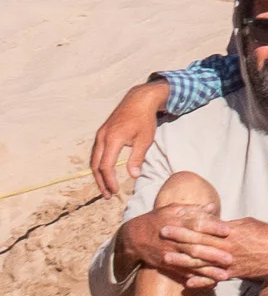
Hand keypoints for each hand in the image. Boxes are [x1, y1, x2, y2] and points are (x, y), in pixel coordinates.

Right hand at [92, 84, 168, 198]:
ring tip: (106, 187)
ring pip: (94, 159)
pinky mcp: (102, 133)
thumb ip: (137, 158)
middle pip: (95, 165)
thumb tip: (133, 176)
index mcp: (112, 139)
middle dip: (101, 181)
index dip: (109, 181)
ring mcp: (100, 135)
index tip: (115, 191)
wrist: (138, 100)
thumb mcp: (145, 140)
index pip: (106, 166)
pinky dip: (99, 165)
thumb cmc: (144, 120)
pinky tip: (105, 173)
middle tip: (108, 195)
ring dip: (98, 175)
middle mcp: (102, 137)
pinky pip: (96, 152)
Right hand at [124, 203, 232, 287]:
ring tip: (225, 275)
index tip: (228, 230)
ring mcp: (170, 253)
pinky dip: (197, 278)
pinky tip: (211, 283)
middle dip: (213, 253)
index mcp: (176, 223)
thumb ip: (193, 209)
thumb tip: (212, 206)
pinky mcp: (168, 265)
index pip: (196, 224)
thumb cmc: (158, 220)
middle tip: (230, 258)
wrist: (134, 237)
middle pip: (195, 246)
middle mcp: (174, 239)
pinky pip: (184, 273)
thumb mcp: (172, 210)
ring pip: (191, 262)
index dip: (212, 227)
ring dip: (208, 270)